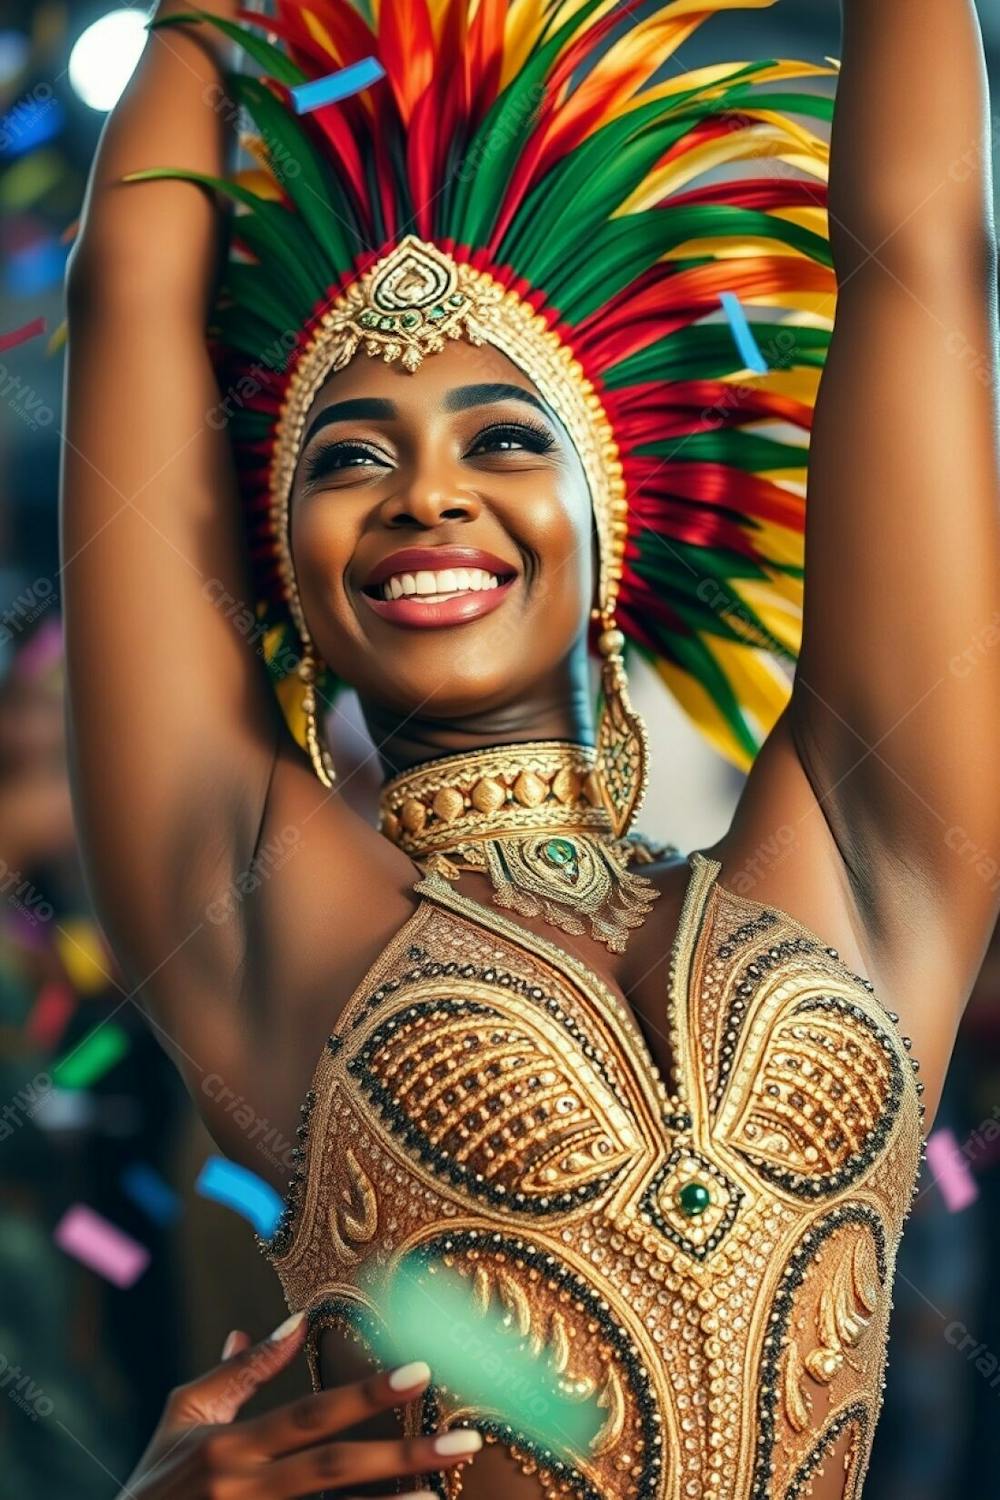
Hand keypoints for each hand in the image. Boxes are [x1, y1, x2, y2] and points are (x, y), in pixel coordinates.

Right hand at [117, 1312, 481, 1496]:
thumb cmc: (157, 1479)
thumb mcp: (187, 1417)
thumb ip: (241, 1373)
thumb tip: (295, 1318)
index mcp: (228, 1447)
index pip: (309, 1415)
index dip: (364, 1394)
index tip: (421, 1371)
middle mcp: (243, 1491)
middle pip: (334, 1471)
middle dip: (403, 1454)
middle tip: (466, 1440)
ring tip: (443, 1493)